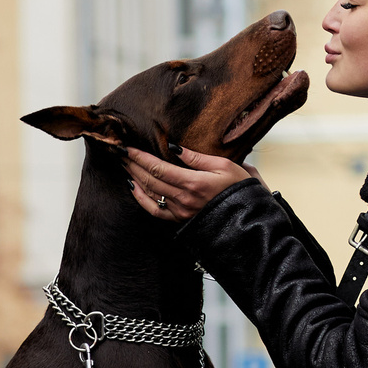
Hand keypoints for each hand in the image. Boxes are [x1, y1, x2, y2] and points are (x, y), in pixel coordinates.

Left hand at [126, 144, 254, 221]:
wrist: (248, 218)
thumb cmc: (240, 189)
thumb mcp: (223, 166)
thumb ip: (197, 158)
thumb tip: (174, 147)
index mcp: (194, 183)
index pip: (158, 168)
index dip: (140, 157)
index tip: (127, 147)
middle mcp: (184, 199)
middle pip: (150, 179)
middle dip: (132, 165)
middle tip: (119, 152)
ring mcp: (181, 211)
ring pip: (150, 193)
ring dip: (134, 178)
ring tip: (124, 165)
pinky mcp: (180, 220)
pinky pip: (155, 210)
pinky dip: (141, 199)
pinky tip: (134, 187)